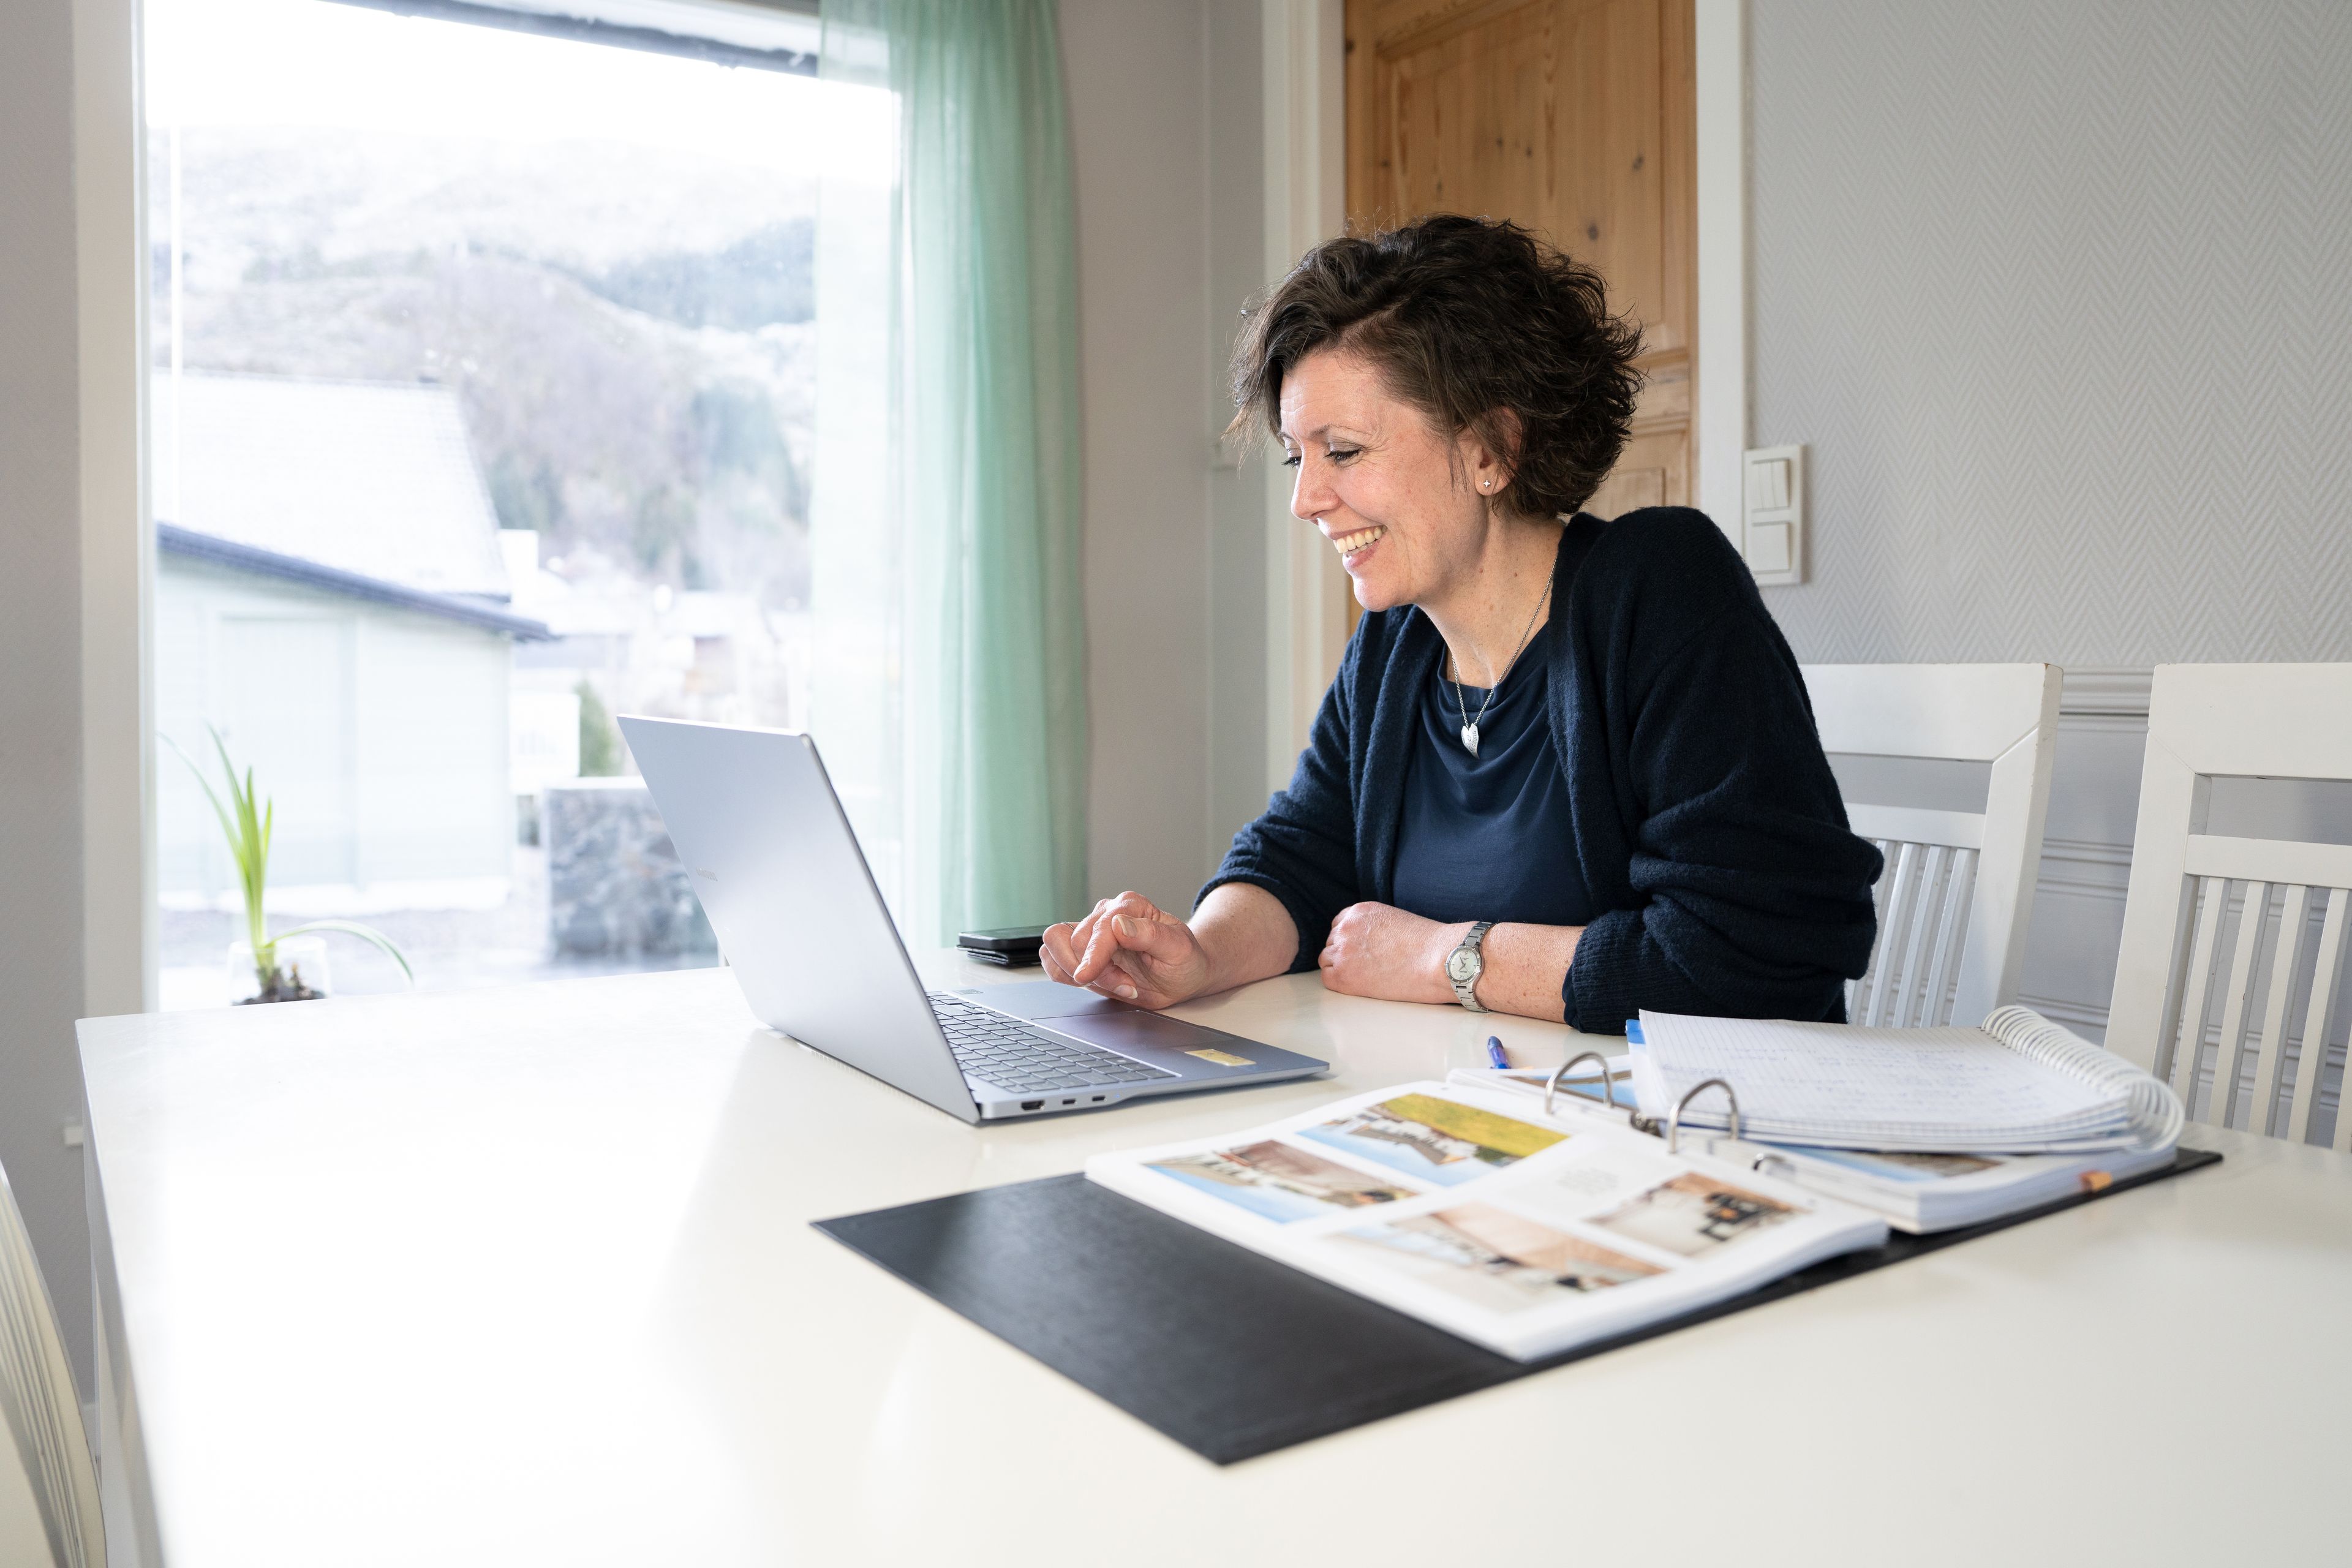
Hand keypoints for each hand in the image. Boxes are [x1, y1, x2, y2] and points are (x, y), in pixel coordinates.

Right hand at [1041, 891, 1214, 1009]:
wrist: (1182, 975)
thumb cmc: (1184, 960)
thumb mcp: (1178, 948)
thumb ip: (1150, 934)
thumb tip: (1119, 924)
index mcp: (1131, 906)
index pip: (1099, 926)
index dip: (1093, 953)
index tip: (1087, 976)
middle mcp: (1107, 914)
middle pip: (1073, 938)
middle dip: (1095, 970)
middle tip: (1125, 985)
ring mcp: (1092, 932)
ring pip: (1054, 942)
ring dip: (1073, 970)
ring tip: (1110, 983)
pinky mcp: (1082, 952)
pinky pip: (1052, 958)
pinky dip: (1063, 974)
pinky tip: (1092, 983)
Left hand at [1317, 902, 1463, 1004]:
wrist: (1439, 960)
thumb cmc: (1428, 945)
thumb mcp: (1395, 921)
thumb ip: (1374, 928)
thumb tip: (1367, 945)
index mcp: (1360, 911)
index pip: (1339, 926)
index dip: (1351, 941)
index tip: (1363, 952)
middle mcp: (1346, 928)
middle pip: (1332, 944)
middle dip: (1346, 955)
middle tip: (1367, 967)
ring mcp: (1342, 951)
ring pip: (1328, 961)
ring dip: (1343, 969)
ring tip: (1367, 977)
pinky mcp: (1343, 975)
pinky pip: (1328, 979)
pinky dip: (1340, 984)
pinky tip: (1361, 986)